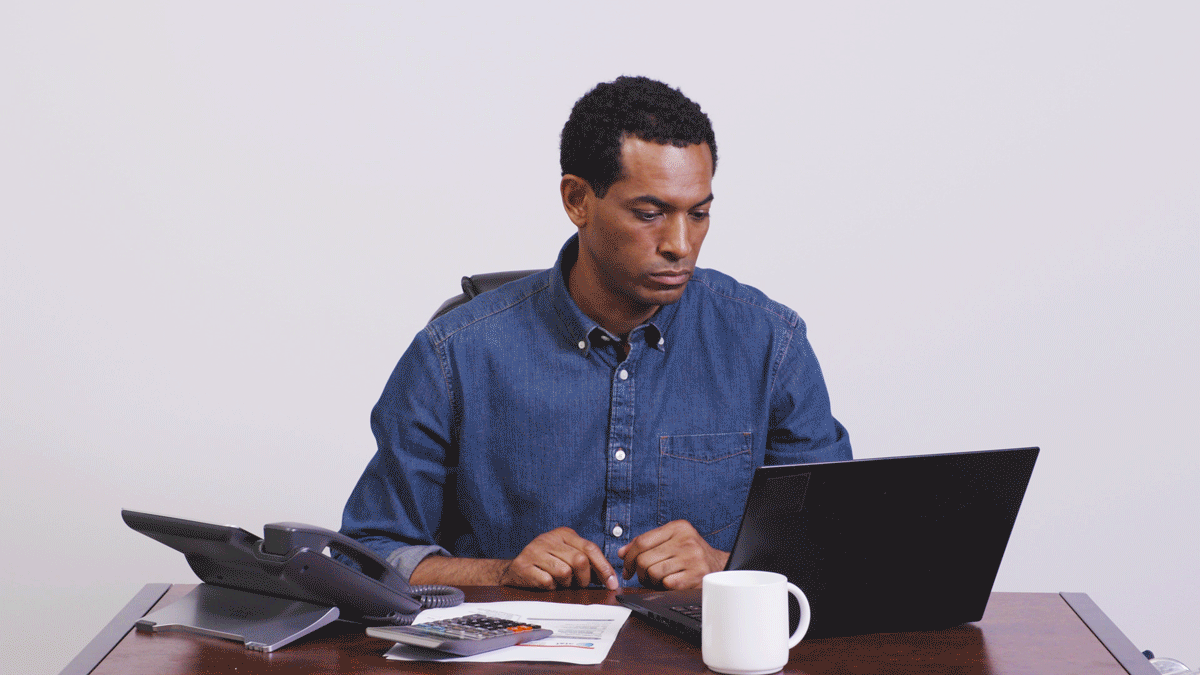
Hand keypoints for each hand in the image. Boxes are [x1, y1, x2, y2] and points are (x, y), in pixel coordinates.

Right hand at [499, 527, 618, 589]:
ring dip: (566, 583)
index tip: (612, 583)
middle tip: (581, 584)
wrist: (514, 569)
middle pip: (579, 560)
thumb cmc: (546, 563)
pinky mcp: (524, 566)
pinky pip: (547, 582)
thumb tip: (609, 577)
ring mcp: (535, 551)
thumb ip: (587, 561)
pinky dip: (551, 587)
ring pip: (564, 572)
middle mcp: (548, 539)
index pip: (590, 548)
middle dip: (585, 578)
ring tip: (561, 582)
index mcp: (563, 533)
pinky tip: (547, 583)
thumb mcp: (566, 555)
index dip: (604, 567)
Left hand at [618, 520, 729, 589]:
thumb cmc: (690, 553)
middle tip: (644, 576)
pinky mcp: (696, 576)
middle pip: (644, 559)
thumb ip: (646, 543)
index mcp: (678, 527)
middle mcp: (686, 540)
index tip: (627, 567)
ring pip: (653, 573)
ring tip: (659, 578)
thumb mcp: (671, 540)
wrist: (719, 566)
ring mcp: (692, 558)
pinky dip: (665, 586)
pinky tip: (671, 583)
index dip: (629, 557)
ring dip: (652, 580)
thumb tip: (622, 553)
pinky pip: (666, 584)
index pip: (642, 541)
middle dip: (639, 572)